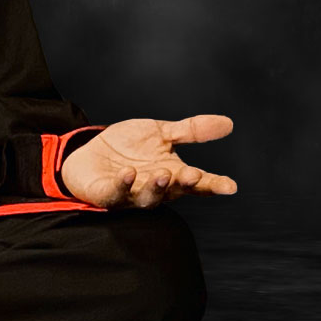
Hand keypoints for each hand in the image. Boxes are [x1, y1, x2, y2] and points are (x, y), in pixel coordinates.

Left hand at [59, 114, 237, 208]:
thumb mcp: (161, 133)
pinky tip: (128, 172)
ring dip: (156, 187)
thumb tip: (229, 123)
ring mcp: (132, 194)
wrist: (90, 156)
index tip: (230, 186)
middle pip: (175, 191)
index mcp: (173, 174)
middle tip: (194, 175)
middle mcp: (155, 188)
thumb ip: (191, 131)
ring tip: (163, 174)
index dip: (214, 185)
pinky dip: (123, 185)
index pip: (198, 183)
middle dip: (185, 184)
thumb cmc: (129, 148)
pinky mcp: (107, 195)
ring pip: (148, 197)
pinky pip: (116, 193)